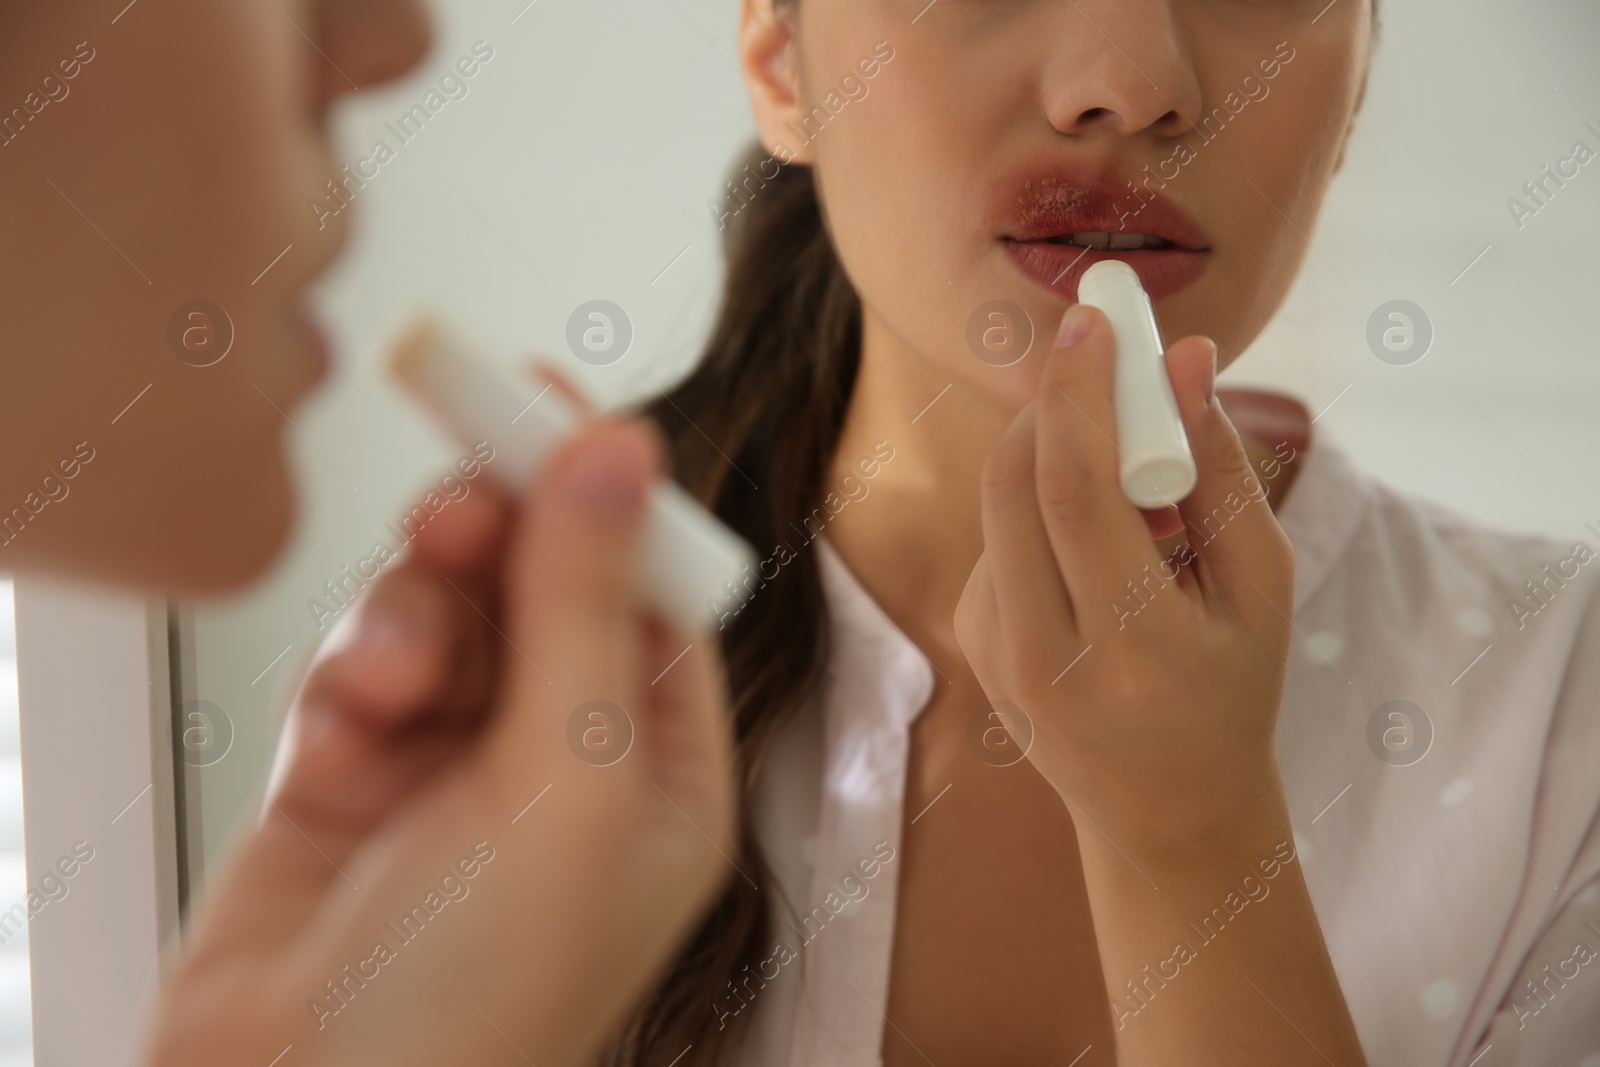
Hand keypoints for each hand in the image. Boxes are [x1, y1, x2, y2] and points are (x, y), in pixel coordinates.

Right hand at [140, 416, 736, 1066]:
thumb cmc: (472, 1005)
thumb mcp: (565, 783)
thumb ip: (587, 604)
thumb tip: (622, 453)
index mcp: (661, 773)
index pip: (655, 591)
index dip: (607, 496)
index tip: (552, 405)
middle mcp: (569, 762)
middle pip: (542, 583)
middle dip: (496, 542)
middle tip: (458, 509)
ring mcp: (457, 763)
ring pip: (442, 608)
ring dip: (410, 623)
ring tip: (391, 682)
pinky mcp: (356, 768)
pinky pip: (359, 662)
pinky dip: (347, 681)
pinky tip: (342, 736)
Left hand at [953, 301, 1294, 856]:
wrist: (1163, 808)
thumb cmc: (1232, 688)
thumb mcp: (1261, 586)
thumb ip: (1222, 469)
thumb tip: (1187, 359)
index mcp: (1130, 646)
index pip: (1074, 492)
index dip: (1076, 394)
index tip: (1093, 320)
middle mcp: (1043, 655)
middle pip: (1014, 483)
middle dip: (1055, 402)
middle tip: (1103, 356)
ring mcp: (994, 653)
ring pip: (1002, 503)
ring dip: (1059, 457)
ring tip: (1137, 495)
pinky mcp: (973, 642)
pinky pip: (999, 535)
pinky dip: (1045, 507)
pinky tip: (1100, 548)